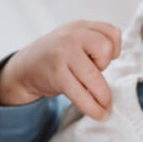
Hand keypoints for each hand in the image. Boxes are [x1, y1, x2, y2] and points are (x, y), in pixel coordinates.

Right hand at [0, 20, 120, 120]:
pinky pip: (81, 94)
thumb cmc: (56, 57)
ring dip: (103, 94)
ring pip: (95, 75)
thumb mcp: (74, 40)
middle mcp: (71, 36)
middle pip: (105, 50)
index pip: (112, 33)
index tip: (104, 61)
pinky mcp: (57, 74)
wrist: (25, 67)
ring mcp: (62, 54)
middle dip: (105, 66)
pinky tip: (100, 114)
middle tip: (93, 76)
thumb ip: (94, 43)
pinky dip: (93, 107)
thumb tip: (117, 62)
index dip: (114, 50)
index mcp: (80, 26)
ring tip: (105, 106)